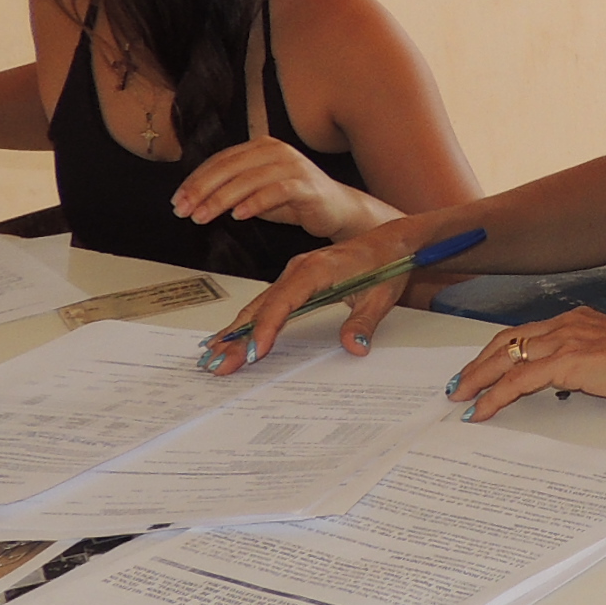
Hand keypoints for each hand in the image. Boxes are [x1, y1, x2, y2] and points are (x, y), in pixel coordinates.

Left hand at [173, 138, 387, 241]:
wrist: (338, 209)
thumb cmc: (296, 201)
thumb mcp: (257, 191)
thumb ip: (232, 188)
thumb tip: (194, 198)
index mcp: (262, 147)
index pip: (220, 160)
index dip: (195, 180)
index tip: (177, 200)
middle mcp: (276, 151)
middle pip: (230, 167)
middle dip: (202, 189)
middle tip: (183, 209)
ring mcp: (293, 166)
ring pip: (249, 179)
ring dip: (221, 199)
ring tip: (203, 217)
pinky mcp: (307, 185)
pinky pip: (276, 191)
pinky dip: (254, 203)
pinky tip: (238, 215)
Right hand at [205, 222, 417, 371]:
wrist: (391, 241)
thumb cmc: (387, 264)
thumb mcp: (382, 296)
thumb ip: (364, 321)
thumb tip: (354, 346)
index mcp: (317, 269)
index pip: (284, 301)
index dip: (267, 327)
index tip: (255, 351)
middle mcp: (299, 269)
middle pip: (262, 306)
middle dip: (239, 336)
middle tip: (218, 363)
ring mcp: (295, 273)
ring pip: (259, 305)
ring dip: (237, 331)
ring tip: (213, 355)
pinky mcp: (296, 279)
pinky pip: (266, 302)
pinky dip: (248, 320)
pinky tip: (231, 336)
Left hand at [450, 308, 605, 416]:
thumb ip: (593, 359)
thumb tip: (580, 376)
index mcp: (578, 321)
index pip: (526, 333)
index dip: (500, 351)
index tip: (484, 367)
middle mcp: (566, 325)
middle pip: (507, 340)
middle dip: (478, 363)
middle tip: (460, 383)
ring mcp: (565, 341)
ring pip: (505, 357)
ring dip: (477, 379)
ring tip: (461, 398)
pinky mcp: (567, 362)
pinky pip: (518, 380)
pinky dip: (494, 396)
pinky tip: (482, 410)